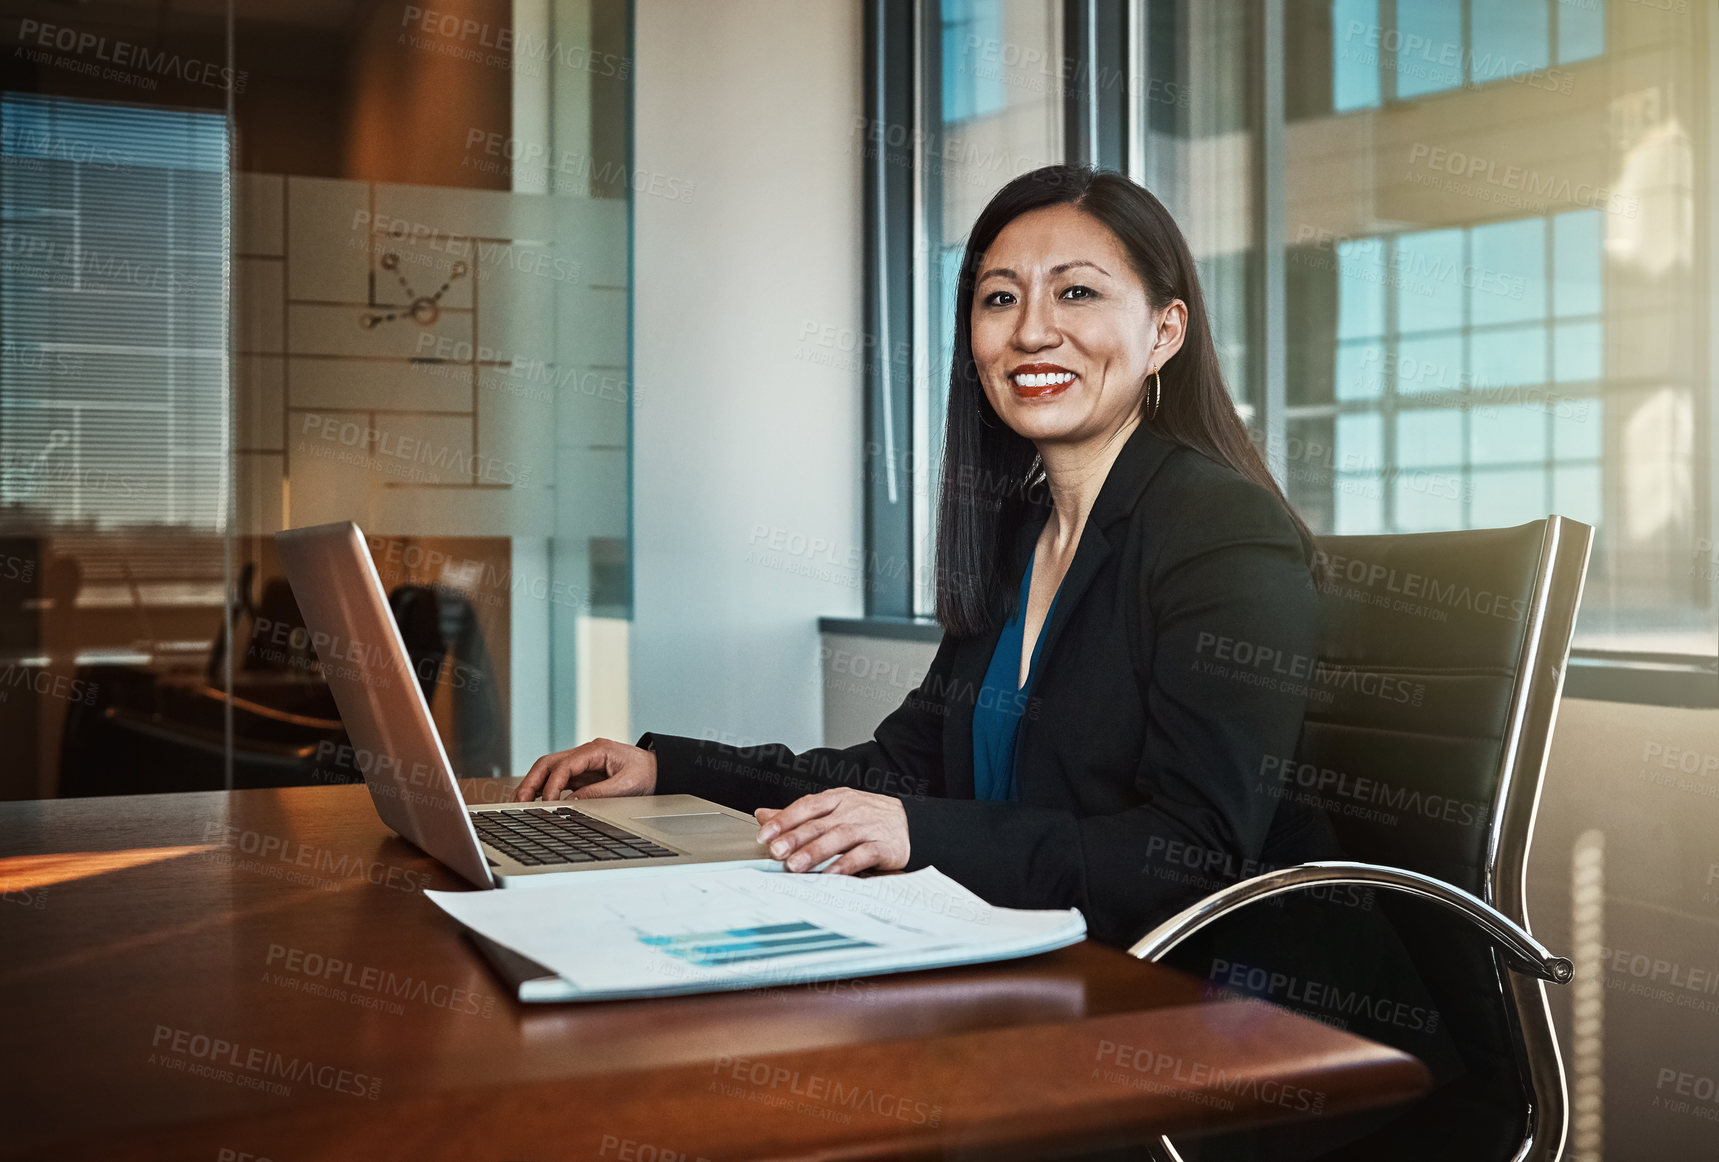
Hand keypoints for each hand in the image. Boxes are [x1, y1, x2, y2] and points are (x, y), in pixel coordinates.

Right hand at [514, 738, 656, 801]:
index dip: (553, 784)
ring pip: (548, 771)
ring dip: (533, 786)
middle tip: (518, 801)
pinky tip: (534, 803)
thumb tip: (572, 803)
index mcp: (596, 750)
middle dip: (531, 782)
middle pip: (548, 763)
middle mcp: (585, 754)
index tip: (548, 802)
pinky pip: (556, 780)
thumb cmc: (646, 774)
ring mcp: (581, 764)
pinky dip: (543, 791)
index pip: (565, 765)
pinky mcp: (581, 775)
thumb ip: (599, 793)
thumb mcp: (627, 785)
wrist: (659, 770)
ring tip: (519, 803)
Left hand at [754, 788, 908, 874]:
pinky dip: (847, 864)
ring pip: (839, 837)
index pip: (807, 805)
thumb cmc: (866, 818)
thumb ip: (797, 816)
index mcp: (836, 799)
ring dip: (815, 852)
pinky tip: (832, 873)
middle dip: (795, 838)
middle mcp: (851, 810)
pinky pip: (864, 854)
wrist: (912, 823)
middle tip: (776, 852)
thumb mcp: (832, 810)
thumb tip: (763, 816)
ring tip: (795, 866)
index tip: (765, 834)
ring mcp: (869, 827)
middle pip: (819, 823)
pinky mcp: (885, 846)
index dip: (785, 819)